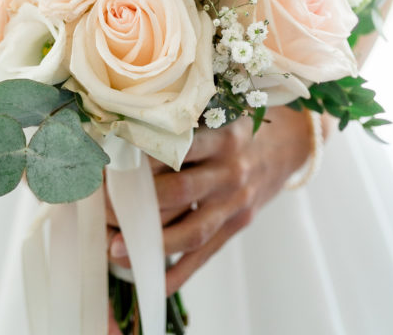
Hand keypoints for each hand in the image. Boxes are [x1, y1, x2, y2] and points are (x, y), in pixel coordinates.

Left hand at [106, 106, 314, 295]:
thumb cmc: (241, 125)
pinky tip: (150, 280)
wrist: (290, 143)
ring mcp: (235, 202)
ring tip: (116, 250)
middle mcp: (230, 171)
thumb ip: (185, 123)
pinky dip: (177, 273)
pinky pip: (204, 256)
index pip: (175, 150)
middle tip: (103, 210)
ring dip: (151, 244)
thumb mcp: (220, 112)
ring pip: (190, 231)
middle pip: (178, 192)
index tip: (106, 167)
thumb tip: (127, 135)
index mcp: (222, 136)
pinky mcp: (237, 225)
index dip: (139, 160)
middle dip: (137, 205)